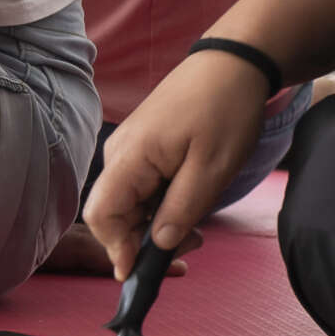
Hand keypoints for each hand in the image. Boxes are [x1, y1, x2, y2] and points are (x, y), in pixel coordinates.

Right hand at [82, 49, 267, 276]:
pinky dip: (160, 204)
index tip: (141, 272)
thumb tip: (156, 245)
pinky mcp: (143, 147)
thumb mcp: (211, 168)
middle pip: (113, 214)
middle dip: (143, 239)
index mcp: (130, 156)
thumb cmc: (224, 109)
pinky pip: (141, 187)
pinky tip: (189, 202)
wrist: (233, 63)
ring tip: (198, 226)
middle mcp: (120, 153)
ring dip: (156, 222)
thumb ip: (181, 210)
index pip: (102, 215)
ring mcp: (130, 148)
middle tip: (192, 246)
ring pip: (129, 202)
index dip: (117, 248)